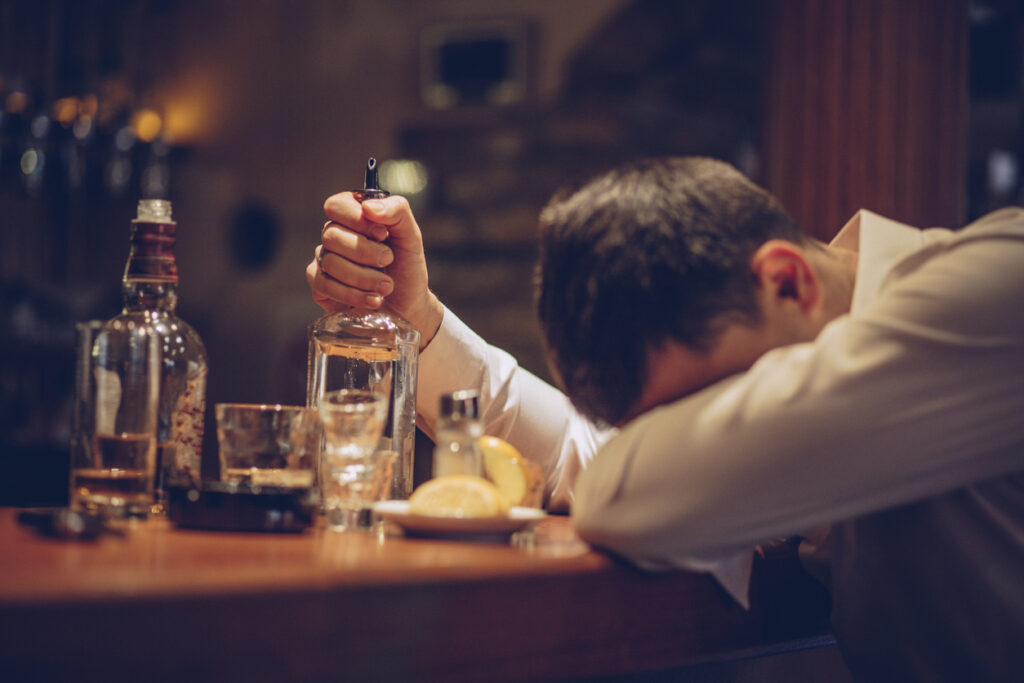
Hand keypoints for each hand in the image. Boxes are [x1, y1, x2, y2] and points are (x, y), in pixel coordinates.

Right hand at [306, 192, 442, 346]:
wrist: (408, 306)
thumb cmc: (407, 268)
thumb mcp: (411, 237)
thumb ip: (397, 212)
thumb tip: (368, 206)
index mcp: (354, 217)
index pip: (336, 206)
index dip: (357, 219)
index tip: (382, 234)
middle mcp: (335, 236)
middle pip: (331, 235)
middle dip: (365, 252)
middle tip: (388, 261)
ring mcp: (324, 260)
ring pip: (330, 262)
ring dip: (364, 277)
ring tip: (386, 286)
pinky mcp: (320, 286)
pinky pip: (323, 285)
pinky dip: (353, 294)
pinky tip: (373, 300)